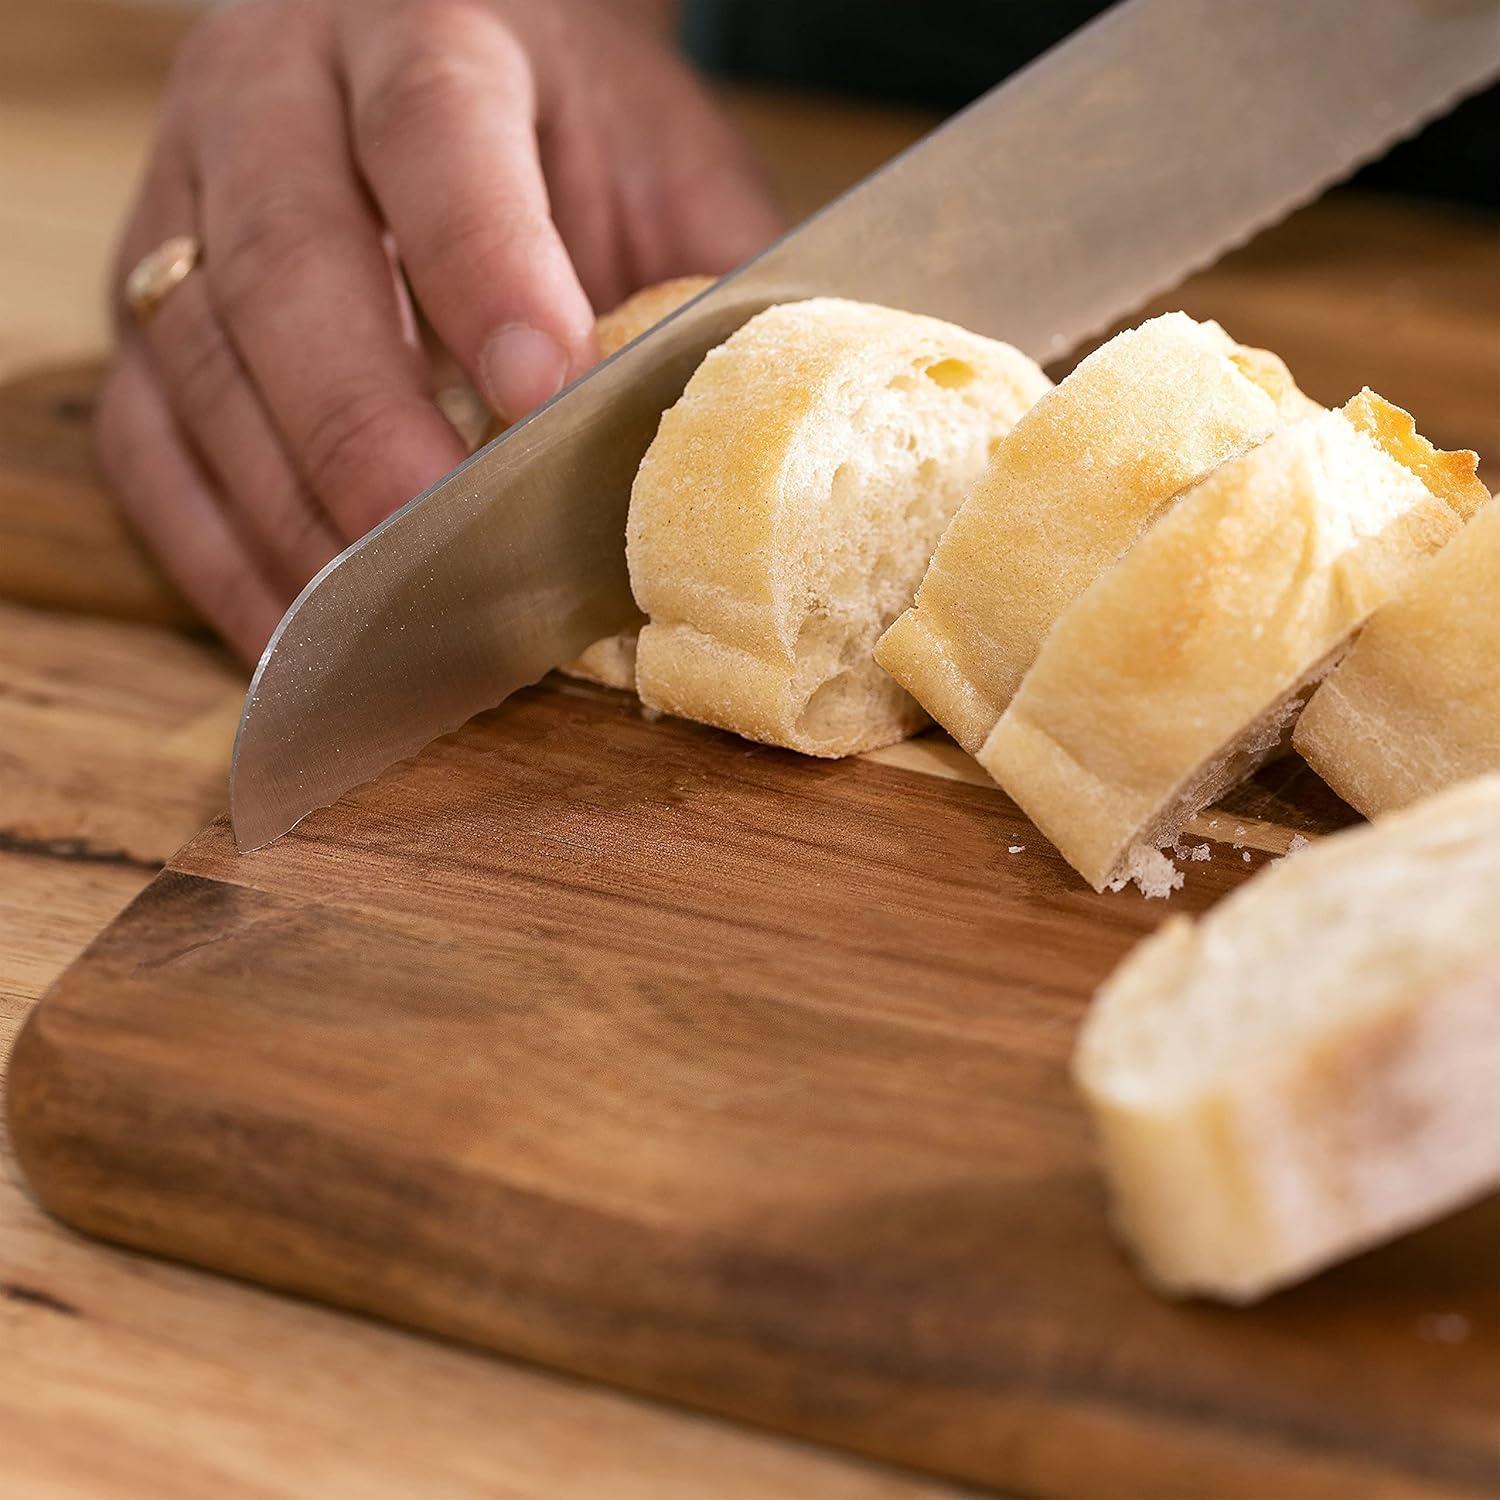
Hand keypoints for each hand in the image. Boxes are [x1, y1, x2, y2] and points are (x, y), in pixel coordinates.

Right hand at [96, 0, 781, 660]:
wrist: (441, 68)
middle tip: (439, 541)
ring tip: (383, 619)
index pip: (437, 135)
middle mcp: (271, 103)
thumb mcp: (657, 164)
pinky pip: (147, 451)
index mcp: (422, 31)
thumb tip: (753, 433)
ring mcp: (183, 211)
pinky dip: (217, 554)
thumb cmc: (565, 136)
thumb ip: (704, 276)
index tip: (543, 391)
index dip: (484, 265)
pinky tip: (299, 625)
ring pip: (201, 366)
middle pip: (287, 265)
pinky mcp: (142, 323)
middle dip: (363, 424)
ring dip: (289, 510)